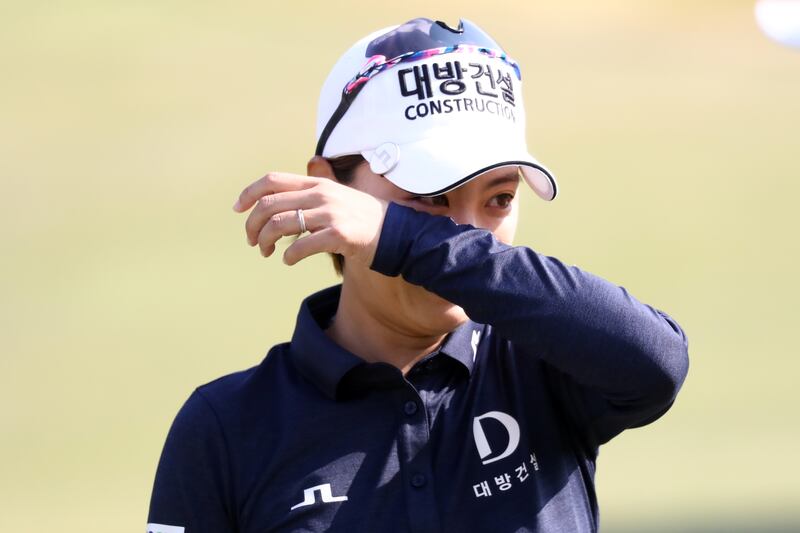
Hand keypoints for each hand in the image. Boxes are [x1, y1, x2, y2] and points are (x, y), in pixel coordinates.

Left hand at [232, 172, 388, 266]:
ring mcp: (330, 214)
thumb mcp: (336, 194)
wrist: (394, 232)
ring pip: (280, 225)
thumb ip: (312, 188)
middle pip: (269, 205)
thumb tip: (286, 185)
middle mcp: (321, 194)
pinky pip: (301, 246)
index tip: (238, 209)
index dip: (249, 194)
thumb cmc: (360, 216)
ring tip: (266, 252)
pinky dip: (288, 256)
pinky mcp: (338, 235)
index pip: (272, 180)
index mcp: (316, 182)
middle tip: (252, 241)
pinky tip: (288, 260)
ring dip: (265, 242)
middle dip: (252, 225)